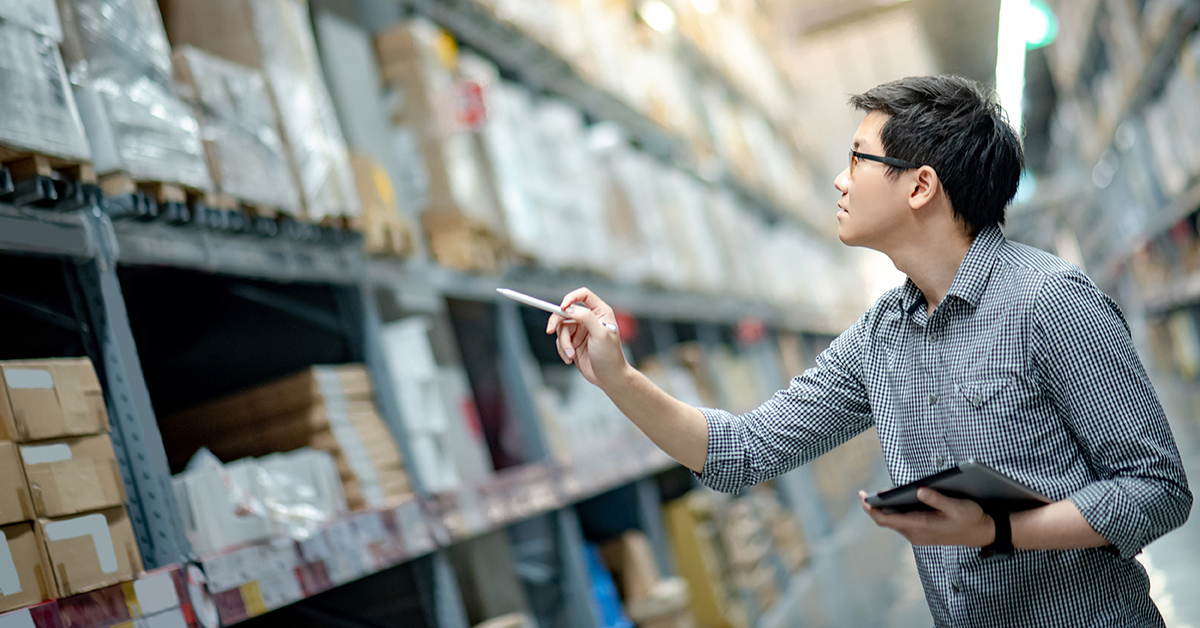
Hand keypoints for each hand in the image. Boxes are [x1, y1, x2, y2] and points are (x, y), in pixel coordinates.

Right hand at [545, 287, 626, 387]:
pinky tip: (571, 359)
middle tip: (550, 329)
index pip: (583, 295)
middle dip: (557, 321)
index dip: (570, 298)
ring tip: (571, 354)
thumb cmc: (610, 356)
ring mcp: (581, 331)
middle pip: (566, 311)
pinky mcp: (573, 343)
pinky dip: (562, 350)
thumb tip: (569, 309)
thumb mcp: (600, 334)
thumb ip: (585, 317)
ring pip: (561, 329)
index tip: (562, 308)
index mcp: (600, 312)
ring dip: (563, 343)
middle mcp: (589, 319)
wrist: (609, 378)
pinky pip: (560, 341)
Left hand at [859, 488, 995, 546]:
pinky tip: (895, 501)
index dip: (871, 509)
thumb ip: (937, 499)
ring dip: (884, 510)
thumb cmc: (970, 519)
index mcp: (920, 526)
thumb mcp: (956, 506)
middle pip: (886, 521)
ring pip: (894, 522)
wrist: (982, 533)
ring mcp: (918, 535)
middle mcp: (916, 533)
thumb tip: (919, 490)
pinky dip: (895, 512)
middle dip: (874, 508)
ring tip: (877, 495)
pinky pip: (902, 523)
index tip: (863, 497)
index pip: (886, 519)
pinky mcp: (922, 533)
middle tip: (864, 494)